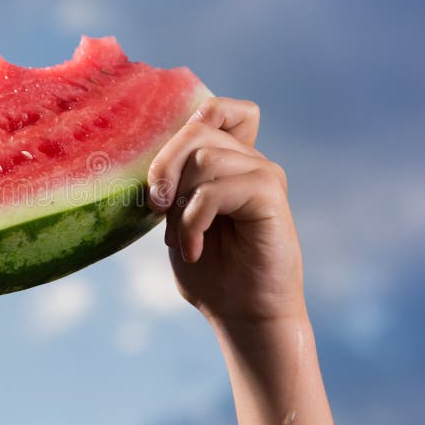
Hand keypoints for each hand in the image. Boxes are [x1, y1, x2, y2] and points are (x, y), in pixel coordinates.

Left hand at [148, 96, 303, 323]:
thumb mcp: (176, 218)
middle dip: (163, 167)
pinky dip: (192, 221)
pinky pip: (216, 189)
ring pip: (204, 158)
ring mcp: (263, 174)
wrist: (241, 314)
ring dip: (179, 204)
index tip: (163, 179)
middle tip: (155, 207)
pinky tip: (194, 249)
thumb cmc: (210, 270)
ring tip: (182, 239)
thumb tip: (155, 157)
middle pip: (197, 129)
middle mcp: (250, 161)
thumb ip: (173, 182)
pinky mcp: (270, 195)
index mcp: (229, 161)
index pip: (216, 110)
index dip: (185, 125)